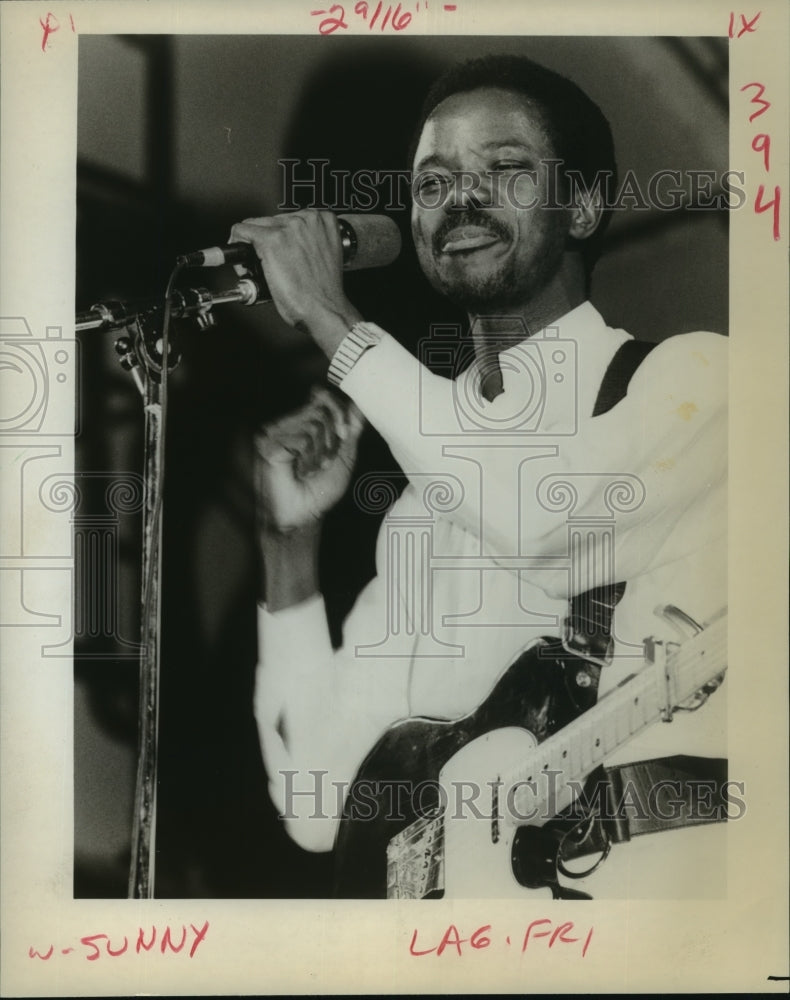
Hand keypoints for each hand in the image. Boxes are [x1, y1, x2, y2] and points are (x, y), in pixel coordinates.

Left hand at [229, 210, 362, 356]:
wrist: (325, 310)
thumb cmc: (324, 293)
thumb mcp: (323, 256)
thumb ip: (307, 243)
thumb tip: (287, 244)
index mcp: (324, 220)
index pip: (288, 218)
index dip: (278, 237)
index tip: (277, 253)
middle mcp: (307, 219)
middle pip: (270, 221)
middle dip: (264, 242)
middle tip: (266, 265)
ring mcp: (289, 228)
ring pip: (254, 226)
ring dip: (251, 246)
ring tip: (258, 268)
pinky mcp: (271, 240)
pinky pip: (240, 232)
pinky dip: (235, 247)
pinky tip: (243, 265)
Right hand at [256, 387, 364, 534]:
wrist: (303, 516)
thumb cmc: (320, 490)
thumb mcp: (344, 457)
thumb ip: (351, 430)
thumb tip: (358, 406)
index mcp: (303, 425)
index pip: (322, 399)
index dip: (338, 413)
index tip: (345, 434)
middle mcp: (288, 425)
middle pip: (320, 410)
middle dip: (332, 439)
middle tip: (324, 462)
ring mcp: (276, 434)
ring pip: (313, 424)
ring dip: (321, 452)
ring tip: (311, 469)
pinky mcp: (270, 445)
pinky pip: (303, 440)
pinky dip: (309, 459)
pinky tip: (301, 472)